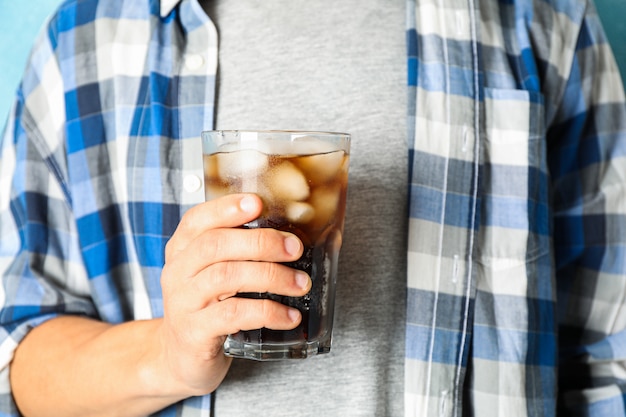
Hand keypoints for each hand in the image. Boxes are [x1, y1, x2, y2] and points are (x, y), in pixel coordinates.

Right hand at [157, 194, 310, 396]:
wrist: (180, 357)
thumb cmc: (208, 307)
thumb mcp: (215, 273)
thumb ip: (239, 251)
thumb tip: (289, 235)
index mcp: (182, 250)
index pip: (197, 219)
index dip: (226, 208)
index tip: (257, 203)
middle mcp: (178, 272)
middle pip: (215, 245)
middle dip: (261, 242)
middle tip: (294, 248)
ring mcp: (183, 303)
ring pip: (226, 277)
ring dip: (271, 276)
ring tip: (300, 284)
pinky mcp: (195, 333)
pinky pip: (234, 315)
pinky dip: (267, 312)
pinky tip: (289, 316)